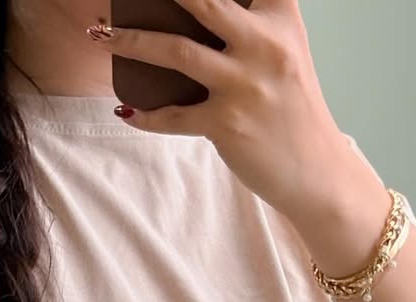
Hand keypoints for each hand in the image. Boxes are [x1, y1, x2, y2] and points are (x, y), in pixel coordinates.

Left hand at [87, 0, 374, 232]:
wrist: (317, 171)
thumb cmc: (291, 109)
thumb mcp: (283, 52)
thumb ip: (249, 25)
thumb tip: (189, 13)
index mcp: (281, 17)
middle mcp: (265, 44)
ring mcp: (245, 85)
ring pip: (175, 51)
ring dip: (128, 41)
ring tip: (99, 34)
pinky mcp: (228, 125)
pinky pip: (173, 116)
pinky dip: (146, 116)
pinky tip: (126, 111)